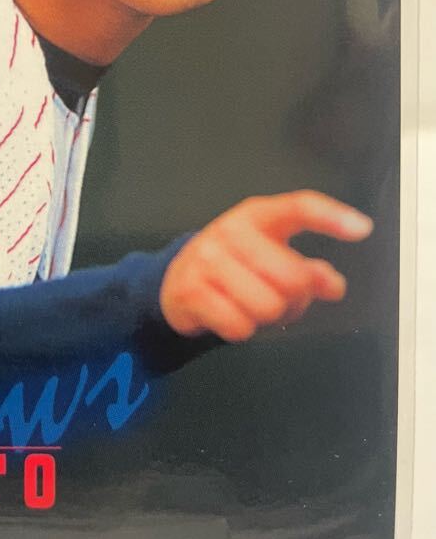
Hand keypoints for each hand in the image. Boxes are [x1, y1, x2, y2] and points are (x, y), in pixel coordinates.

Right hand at [159, 191, 372, 340]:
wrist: (175, 281)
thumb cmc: (234, 266)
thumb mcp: (269, 257)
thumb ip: (307, 269)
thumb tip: (334, 285)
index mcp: (257, 215)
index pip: (298, 207)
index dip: (331, 217)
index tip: (362, 229)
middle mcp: (231, 231)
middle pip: (292, 277)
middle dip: (293, 300)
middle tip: (277, 299)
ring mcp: (207, 259)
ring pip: (267, 306)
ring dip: (266, 318)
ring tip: (251, 307)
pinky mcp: (190, 289)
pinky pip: (239, 325)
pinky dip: (241, 330)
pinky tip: (230, 316)